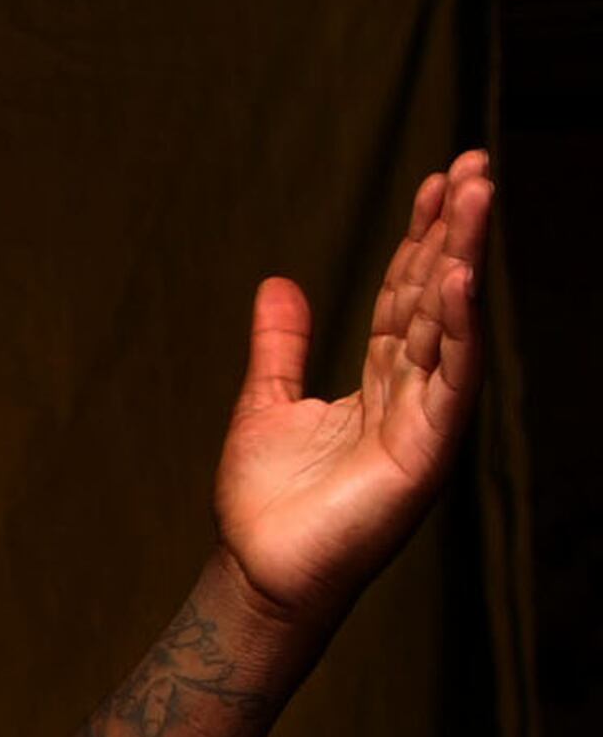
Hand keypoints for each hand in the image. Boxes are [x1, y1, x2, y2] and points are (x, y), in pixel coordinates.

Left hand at [213, 150, 493, 627]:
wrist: (259, 572)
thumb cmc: (266, 503)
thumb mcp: (265, 401)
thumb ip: (281, 344)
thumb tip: (279, 283)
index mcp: (383, 381)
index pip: (410, 293)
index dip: (422, 237)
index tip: (439, 178)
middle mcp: (414, 394)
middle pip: (440, 296)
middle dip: (456, 230)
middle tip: (476, 165)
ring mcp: (427, 421)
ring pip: (454, 323)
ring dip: (464, 257)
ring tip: (476, 195)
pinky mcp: (427, 452)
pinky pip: (450, 378)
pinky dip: (460, 326)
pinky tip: (461, 276)